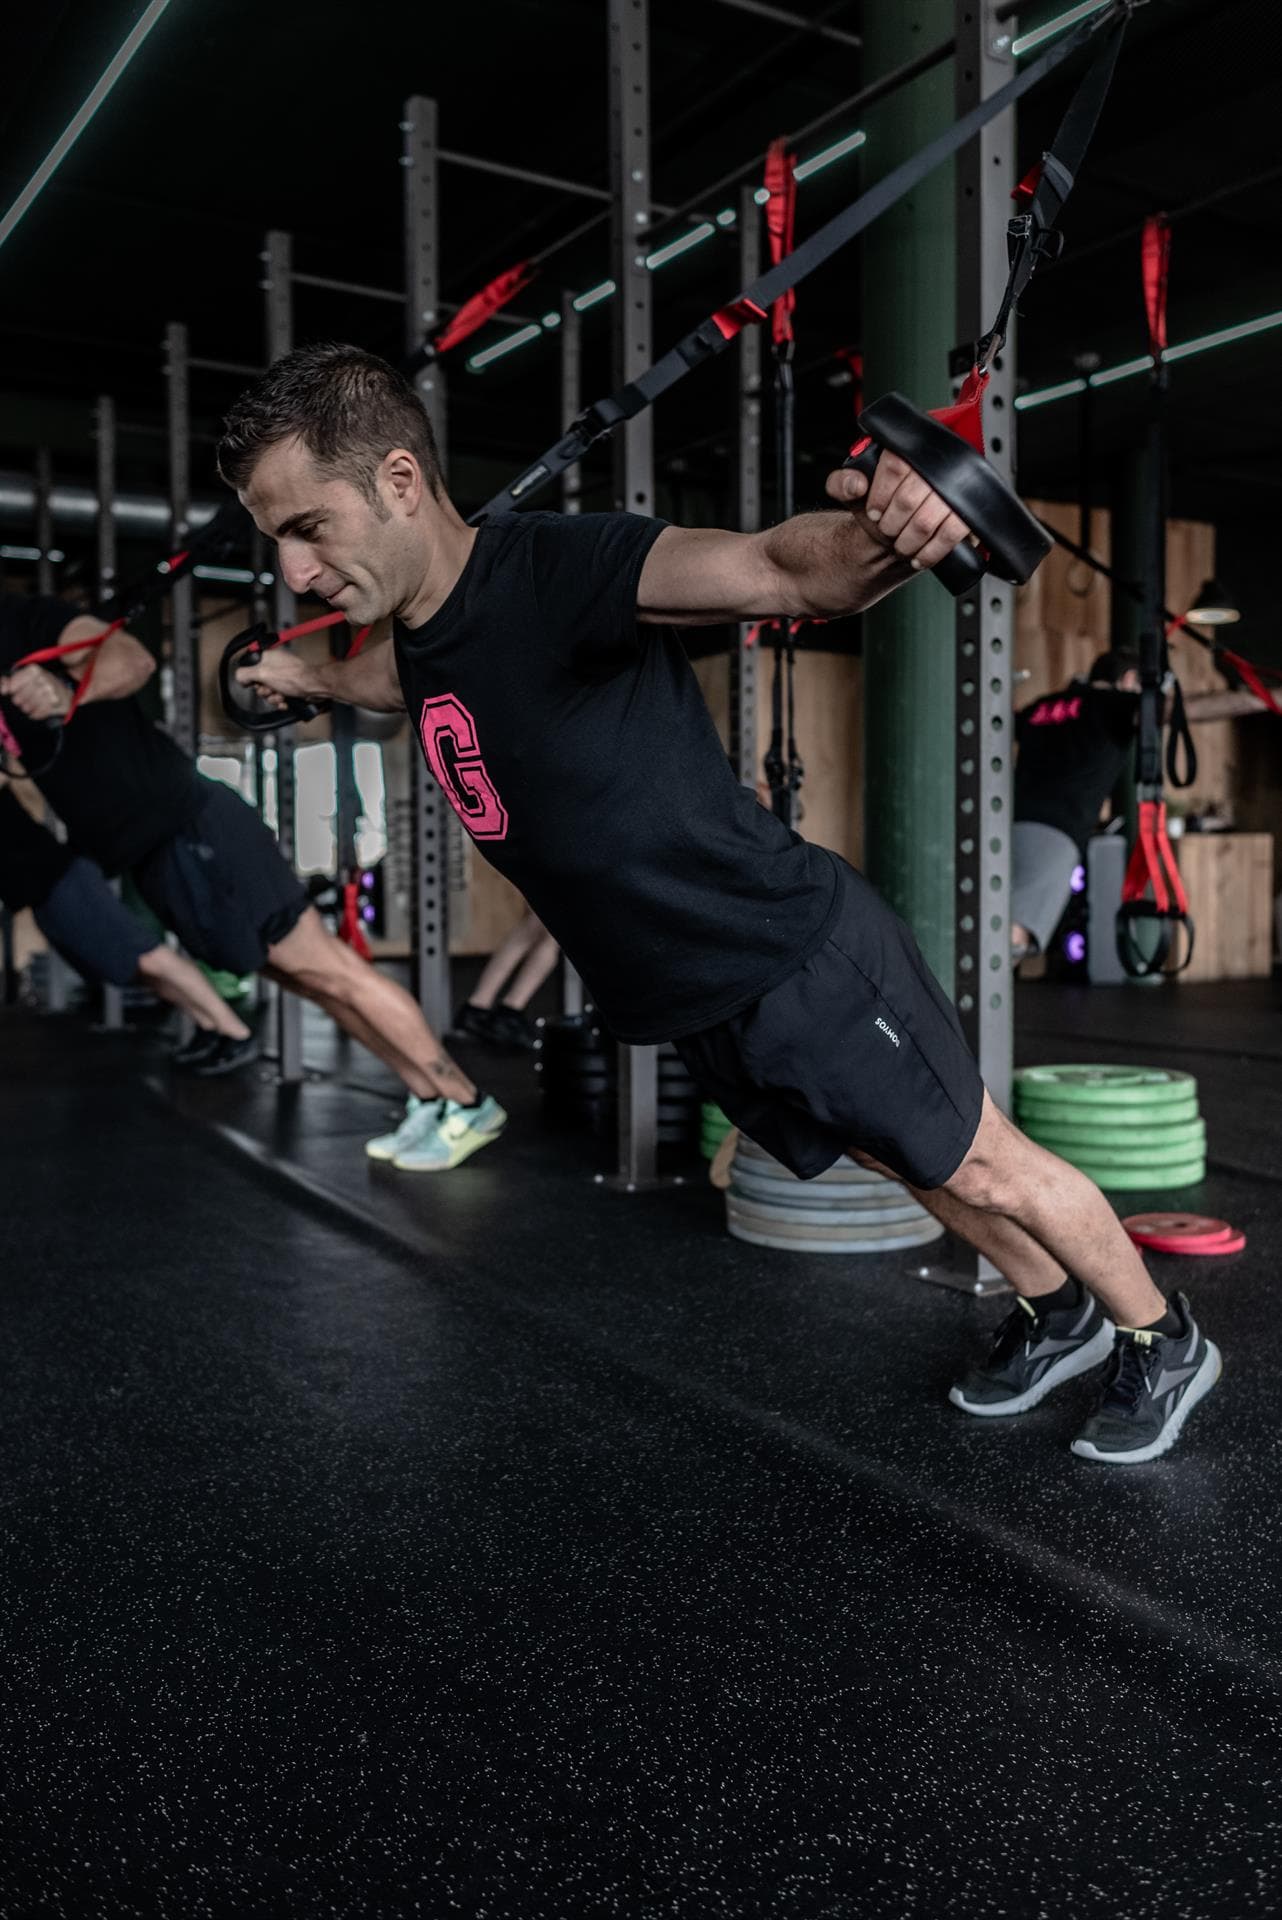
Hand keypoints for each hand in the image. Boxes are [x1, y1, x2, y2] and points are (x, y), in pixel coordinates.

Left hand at [0, 664, 71, 721]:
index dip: (12, 691)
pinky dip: (35, 714)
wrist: (63, 691)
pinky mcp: (56, 701)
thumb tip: (2, 688)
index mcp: (33, 669)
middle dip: (19, 701)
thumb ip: (9, 681)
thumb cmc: (39, 683)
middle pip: (19, 697)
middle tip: (22, 701)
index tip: (14, 692)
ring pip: (28, 706)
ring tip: (28, 707)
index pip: (13, 686)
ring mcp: (50, 689)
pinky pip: (38, 712)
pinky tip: (34, 712)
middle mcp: (43, 677)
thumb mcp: (25, 677)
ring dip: (26, 709)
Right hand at [234, 648, 317, 710]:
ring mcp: (283, 677)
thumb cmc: (292, 677)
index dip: (250, 678)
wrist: (314, 687)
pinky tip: (286, 702)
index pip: (249, 667)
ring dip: (273, 698)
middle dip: (264, 691)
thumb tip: (239, 678)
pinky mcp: (290, 688)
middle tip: (271, 690)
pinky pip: (279, 698)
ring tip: (281, 696)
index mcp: (267, 657)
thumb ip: (245, 674)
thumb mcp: (262, 673)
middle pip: (259, 683)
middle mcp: (275, 666)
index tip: (255, 682)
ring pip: (269, 693)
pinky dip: (281, 702)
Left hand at [826, 449, 974, 572]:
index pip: (896, 466)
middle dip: (892, 523)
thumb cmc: (880, 508)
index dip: (881, 495)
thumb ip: (841, 483)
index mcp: (910, 452)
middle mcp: (937, 465)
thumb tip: (858, 484)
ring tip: (900, 545)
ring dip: (908, 540)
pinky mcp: (969, 514)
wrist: (902, 530)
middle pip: (910, 497)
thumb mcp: (854, 493)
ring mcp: (957, 489)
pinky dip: (930, 551)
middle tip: (887, 530)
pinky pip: (952, 534)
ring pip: (927, 519)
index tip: (874, 512)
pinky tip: (919, 556)